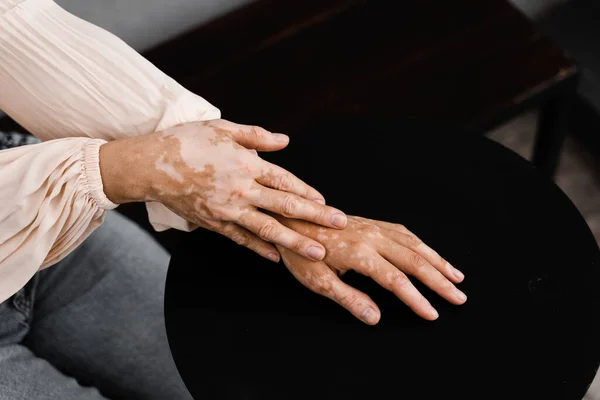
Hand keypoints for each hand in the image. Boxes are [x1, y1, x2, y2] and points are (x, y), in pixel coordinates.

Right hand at [99, 119, 347, 260]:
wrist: (150, 165)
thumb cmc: (187, 141)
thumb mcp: (224, 129)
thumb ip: (257, 136)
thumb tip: (286, 141)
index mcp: (246, 164)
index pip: (285, 181)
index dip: (308, 192)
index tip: (327, 202)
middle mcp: (241, 190)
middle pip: (285, 205)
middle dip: (315, 217)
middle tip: (339, 225)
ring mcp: (228, 210)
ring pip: (268, 228)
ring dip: (295, 241)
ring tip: (318, 253)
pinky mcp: (214, 223)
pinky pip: (242, 239)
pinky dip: (261, 248)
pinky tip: (278, 257)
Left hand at [274, 216, 466, 323]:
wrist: (291, 218)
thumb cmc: (300, 253)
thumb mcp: (317, 281)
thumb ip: (348, 298)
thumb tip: (376, 318)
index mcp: (358, 252)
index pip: (396, 280)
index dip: (417, 299)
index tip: (433, 314)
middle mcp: (371, 236)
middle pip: (414, 260)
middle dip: (440, 280)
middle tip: (459, 297)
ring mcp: (373, 227)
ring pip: (414, 244)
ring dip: (438, 261)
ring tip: (457, 277)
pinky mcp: (372, 223)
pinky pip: (404, 233)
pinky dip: (423, 246)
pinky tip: (431, 255)